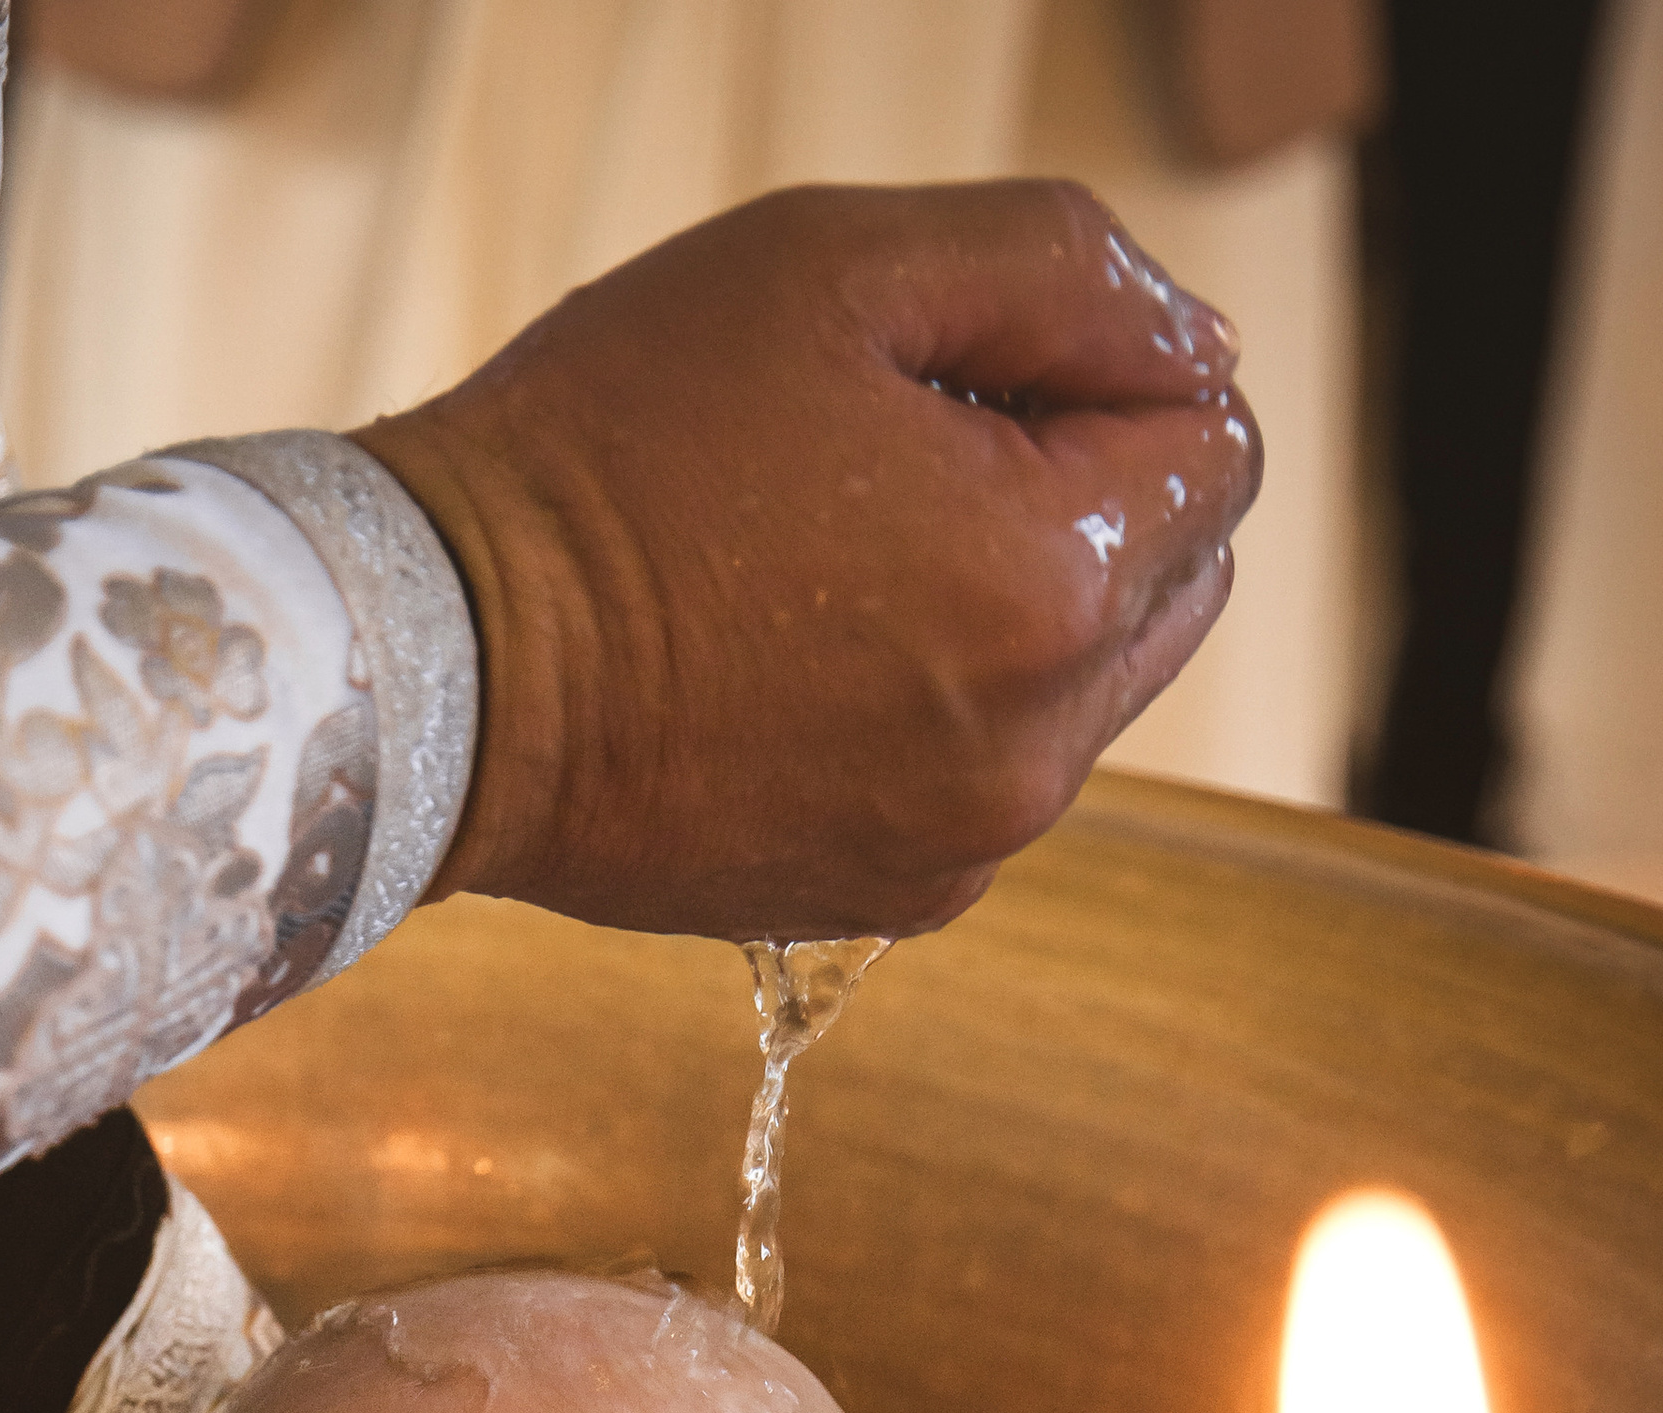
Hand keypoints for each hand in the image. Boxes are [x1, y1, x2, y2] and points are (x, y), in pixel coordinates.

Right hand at [357, 180, 1259, 939]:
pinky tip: (800, 657)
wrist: (445, 667)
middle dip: (1081, 492)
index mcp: (1051, 585)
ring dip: (1006, 602)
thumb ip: (1065, 271)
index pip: (1216, 444)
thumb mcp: (839, 265)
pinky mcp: (891, 898)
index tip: (964, 370)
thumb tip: (1202, 342)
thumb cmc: (615, 448)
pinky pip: (983, 772)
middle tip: (895, 454)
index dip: (1107, 371)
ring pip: (1084, 683)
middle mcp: (1037, 748)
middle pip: (1176, 575)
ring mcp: (965, 844)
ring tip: (826, 559)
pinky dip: (933, 706)